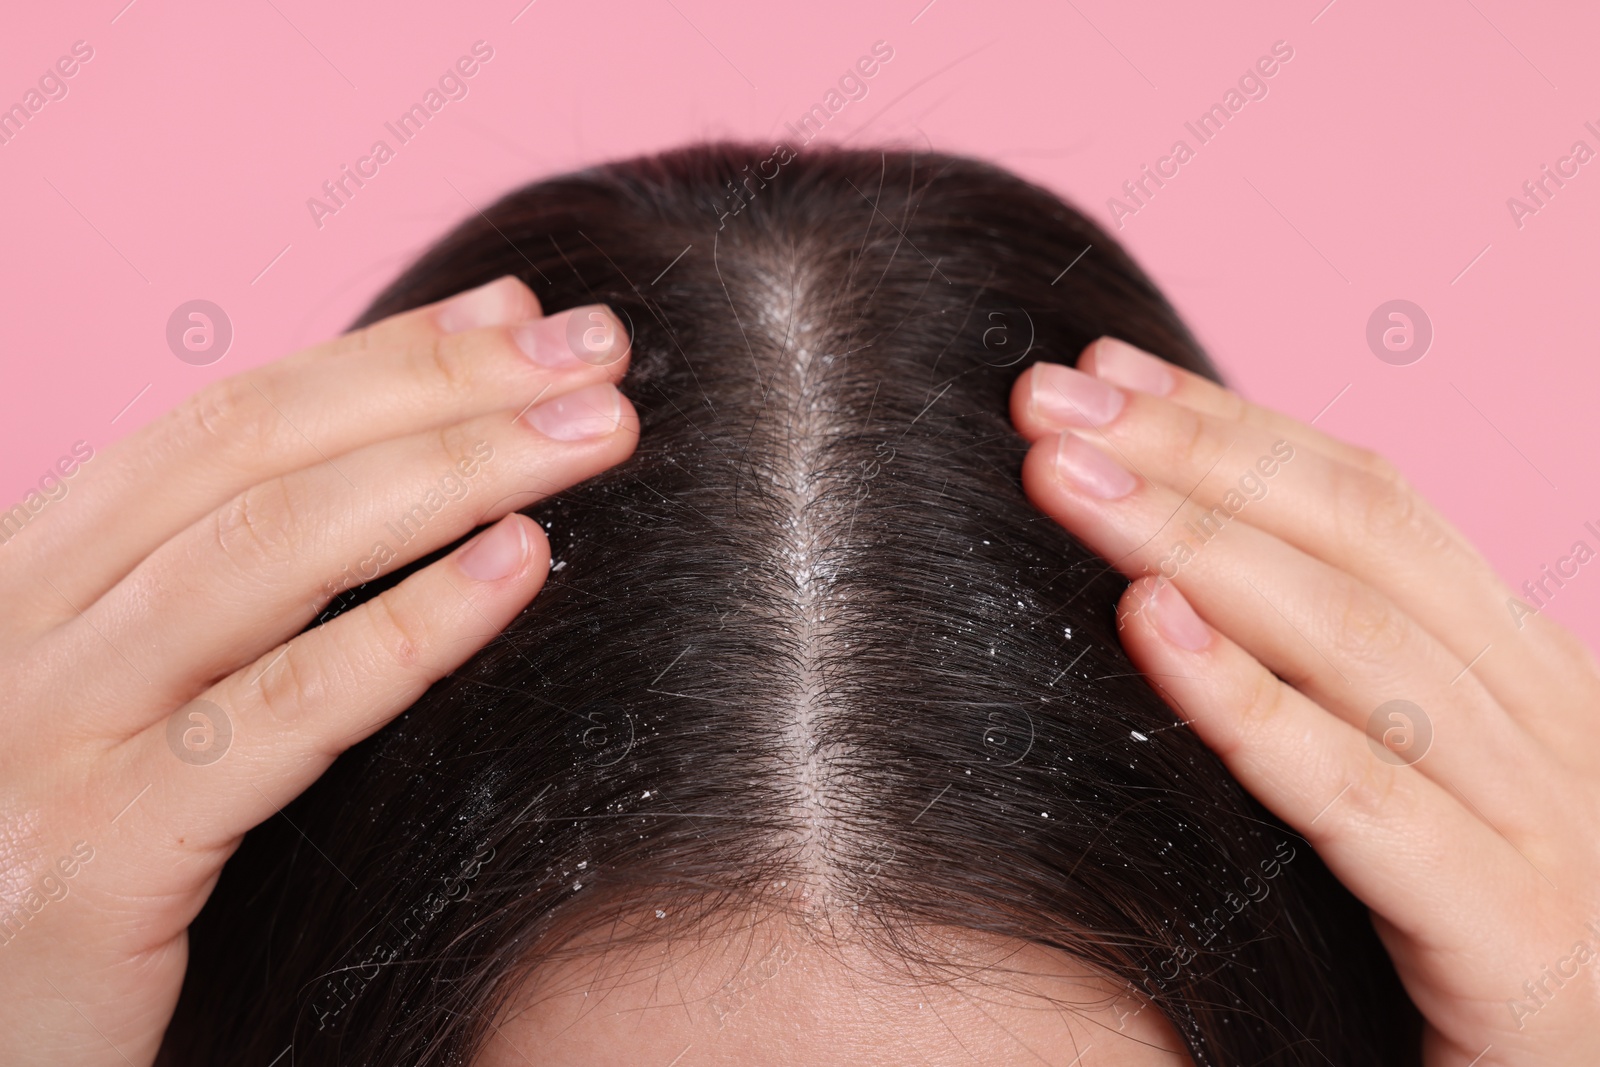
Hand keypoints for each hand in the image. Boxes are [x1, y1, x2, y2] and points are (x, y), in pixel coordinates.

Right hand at [0, 276, 637, 1065]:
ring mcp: (42, 731)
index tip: (529, 314)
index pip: (233, 417)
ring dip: (455, 473)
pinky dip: (408, 629)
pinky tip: (519, 569)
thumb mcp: (140, 691)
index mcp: (38, 568)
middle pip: (256, 454)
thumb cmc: (82, 857)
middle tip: (598, 352)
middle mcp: (19, 624)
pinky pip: (276, 713)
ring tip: (596, 436)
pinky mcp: (88, 853)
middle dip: (443, 388)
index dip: (391, 353)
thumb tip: (431, 449)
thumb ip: (243, 583)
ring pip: (267, 553)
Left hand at [1010, 338, 1599, 1066]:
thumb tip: (1166, 566)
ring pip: (1353, 641)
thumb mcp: (1413, 785)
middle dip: (1189, 454)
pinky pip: (1363, 801)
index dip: (1229, 424)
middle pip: (1356, 539)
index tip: (1100, 372)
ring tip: (1058, 477)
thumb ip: (1329, 683)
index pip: (1370, 502)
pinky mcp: (1517, 940)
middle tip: (1043, 397)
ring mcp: (1551, 825)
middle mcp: (1552, 720)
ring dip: (1190, 542)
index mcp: (1523, 672)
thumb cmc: (1457, 949)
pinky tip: (1144, 627)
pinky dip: (1248, 705)